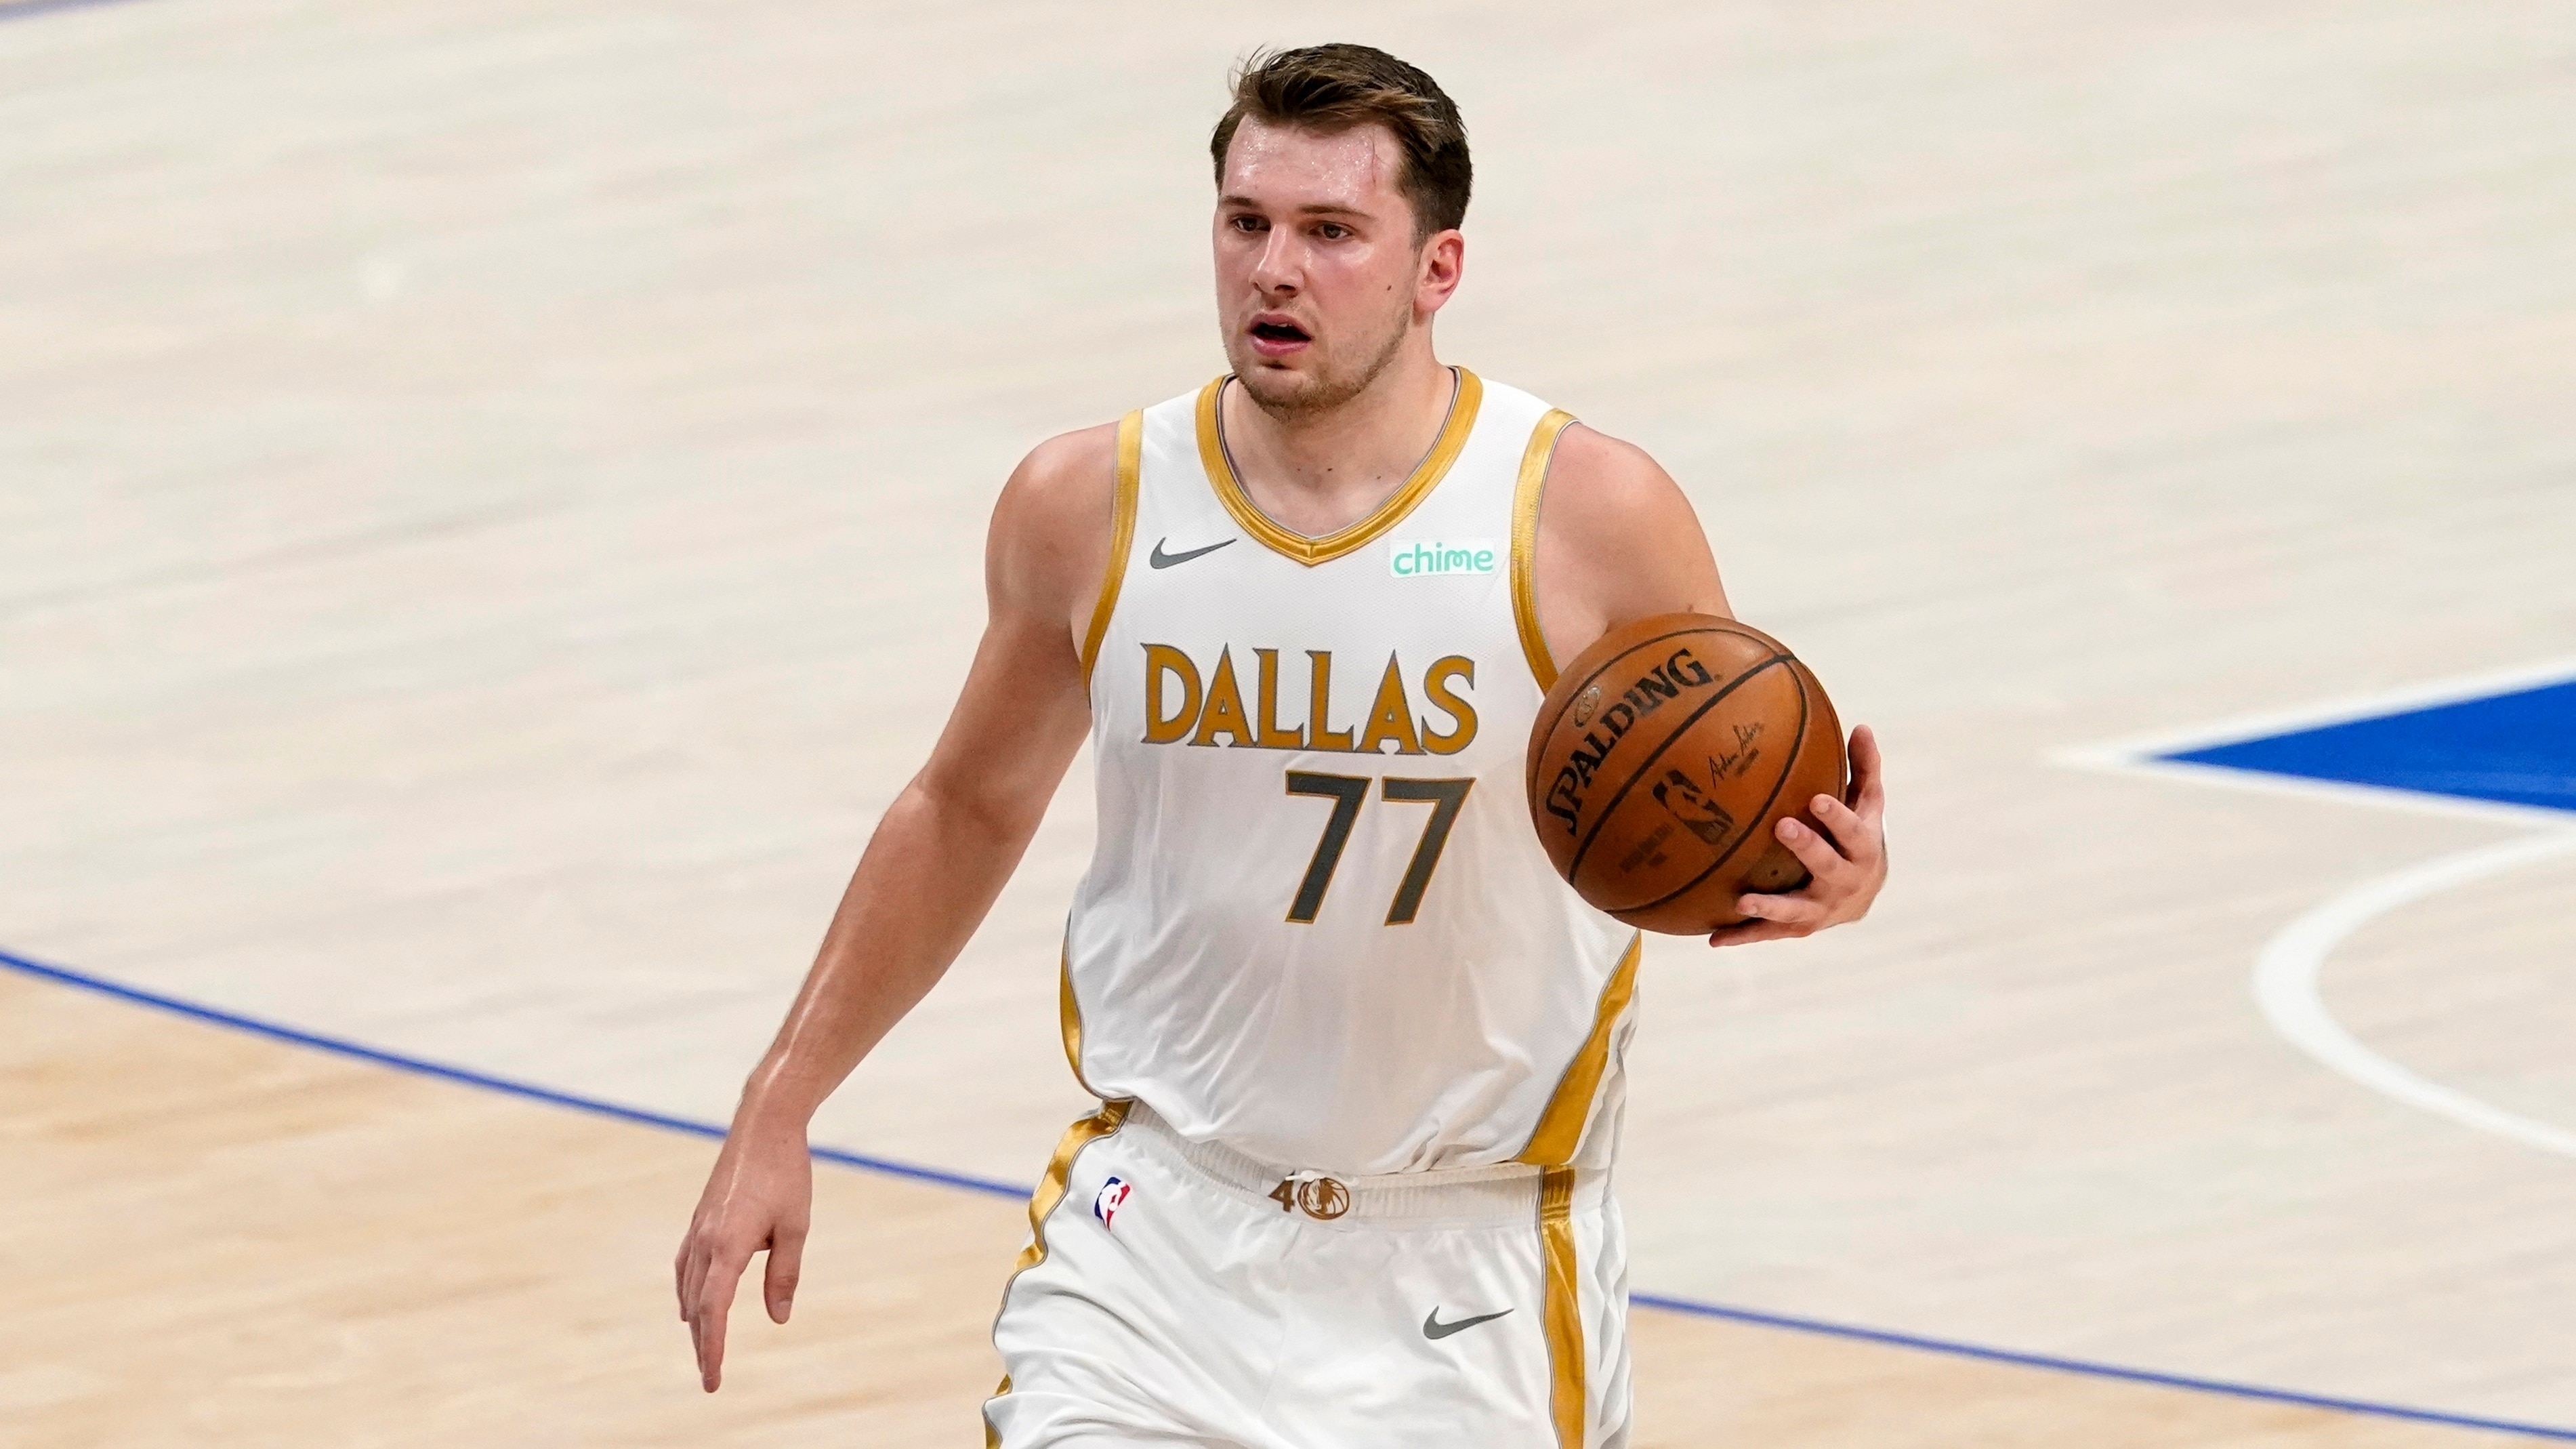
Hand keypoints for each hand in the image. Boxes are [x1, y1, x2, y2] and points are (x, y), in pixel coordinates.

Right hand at [674, 1121, 813, 1390]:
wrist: (764, 1125)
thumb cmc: (786, 1174)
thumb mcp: (796, 1227)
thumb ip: (785, 1275)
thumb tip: (779, 1319)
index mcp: (728, 1246)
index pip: (714, 1311)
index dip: (713, 1348)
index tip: (713, 1379)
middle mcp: (705, 1240)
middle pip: (698, 1306)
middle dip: (704, 1344)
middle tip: (709, 1378)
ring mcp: (698, 1228)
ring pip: (688, 1286)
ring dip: (695, 1320)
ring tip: (703, 1348)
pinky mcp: (700, 1218)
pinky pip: (686, 1265)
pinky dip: (688, 1290)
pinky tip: (691, 1303)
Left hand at [1711, 724, 1887, 947]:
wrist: (1864, 894)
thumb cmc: (1858, 835)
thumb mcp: (1866, 803)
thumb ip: (1864, 768)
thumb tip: (1861, 725)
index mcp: (1862, 849)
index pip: (1853, 831)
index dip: (1837, 817)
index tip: (1817, 798)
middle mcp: (1845, 883)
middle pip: (1827, 866)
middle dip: (1807, 848)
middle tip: (1781, 827)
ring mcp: (1820, 909)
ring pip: (1796, 910)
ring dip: (1770, 906)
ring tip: (1742, 900)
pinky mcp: (1798, 927)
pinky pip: (1769, 933)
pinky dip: (1743, 935)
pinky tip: (1714, 938)